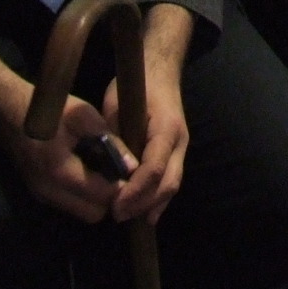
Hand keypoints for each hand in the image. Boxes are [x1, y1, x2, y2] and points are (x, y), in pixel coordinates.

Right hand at [0, 55, 122, 223]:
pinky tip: (90, 173)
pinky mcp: (39, 194)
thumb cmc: (50, 110)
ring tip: (107, 173)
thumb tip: (133, 165)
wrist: (9, 112)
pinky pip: (70, 205)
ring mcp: (42, 196)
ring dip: (97, 200)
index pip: (103, 197)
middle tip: (121, 175)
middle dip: (111, 199)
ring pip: (82, 213)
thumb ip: (110, 140)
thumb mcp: (84, 116)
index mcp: (61, 172)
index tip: (133, 173)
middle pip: (93, 214)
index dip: (122, 187)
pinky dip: (84, 196)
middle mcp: (49, 192)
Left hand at [102, 68, 187, 225]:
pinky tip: (144, 214)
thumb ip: (115, 138)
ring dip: (152, 205)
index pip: (154, 167)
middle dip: (144, 204)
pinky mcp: (177, 152)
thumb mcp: (118, 107)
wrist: (159, 70)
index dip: (136, 190)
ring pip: (173, 184)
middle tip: (118, 216)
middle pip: (168, 182)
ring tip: (129, 218)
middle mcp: (179, 140)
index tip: (116, 205)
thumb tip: (106, 170)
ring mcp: (181, 146)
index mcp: (165, 127)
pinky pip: (171, 179)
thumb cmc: (136, 86)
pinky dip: (158, 199)